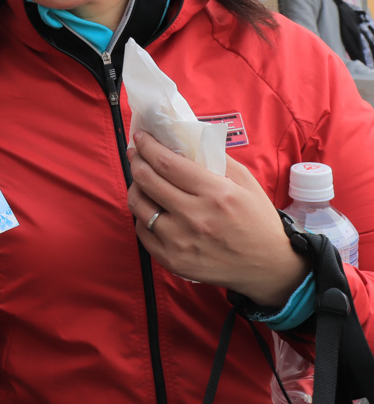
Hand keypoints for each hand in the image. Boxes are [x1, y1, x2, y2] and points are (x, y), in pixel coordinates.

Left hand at [127, 131, 307, 305]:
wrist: (268, 267)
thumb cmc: (257, 221)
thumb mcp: (246, 183)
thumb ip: (217, 159)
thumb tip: (186, 139)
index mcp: (215, 194)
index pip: (167, 163)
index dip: (148, 146)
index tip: (141, 136)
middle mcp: (194, 217)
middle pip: (147, 181)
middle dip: (136, 161)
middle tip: (136, 153)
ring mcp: (180, 241)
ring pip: (139, 205)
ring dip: (135, 187)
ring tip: (141, 180)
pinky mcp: (172, 260)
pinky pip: (142, 231)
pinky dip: (142, 215)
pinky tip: (150, 207)